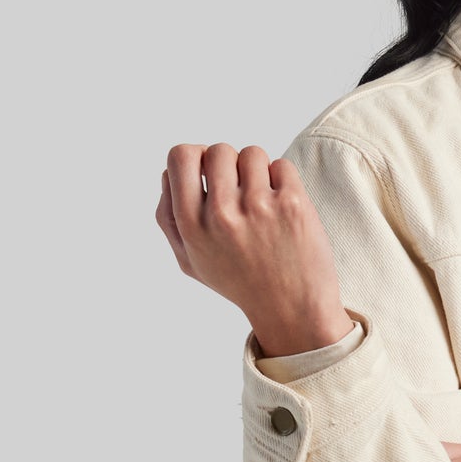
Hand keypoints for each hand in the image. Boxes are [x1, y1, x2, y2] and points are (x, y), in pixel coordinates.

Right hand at [156, 144, 352, 355]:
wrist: (292, 311)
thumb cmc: (240, 282)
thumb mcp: (190, 261)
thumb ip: (169, 218)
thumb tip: (167, 173)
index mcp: (191, 225)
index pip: (180, 156)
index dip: (196, 157)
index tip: (209, 172)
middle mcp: (221, 214)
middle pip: (218, 150)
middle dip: (229, 164)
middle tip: (240, 191)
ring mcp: (258, 207)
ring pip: (252, 154)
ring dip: (258, 171)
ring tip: (262, 201)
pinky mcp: (292, 204)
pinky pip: (282, 165)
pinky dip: (283, 180)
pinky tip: (282, 207)